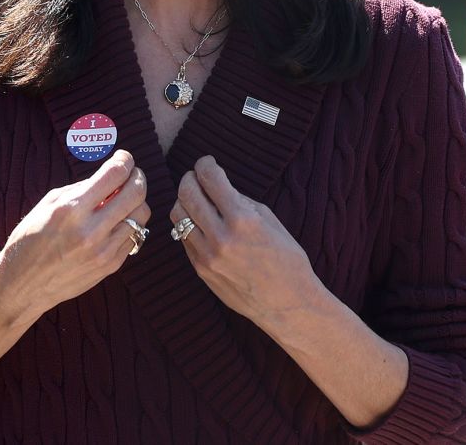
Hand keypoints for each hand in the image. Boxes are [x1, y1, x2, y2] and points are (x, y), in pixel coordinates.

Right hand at [0, 149, 149, 316]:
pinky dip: (130, 224)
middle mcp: (91, 230)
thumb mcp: (49, 204)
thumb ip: (82, 188)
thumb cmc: (30, 240)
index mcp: (71, 209)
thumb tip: (110, 176)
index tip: (124, 158)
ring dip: (136, 202)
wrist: (22, 284)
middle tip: (132, 174)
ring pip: (141, 215)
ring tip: (125, 200)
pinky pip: (135, 237)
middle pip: (136, 193)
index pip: (114, 174)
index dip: (125, 160)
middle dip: (138, 176)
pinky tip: (118, 222)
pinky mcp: (110, 266)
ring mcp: (103, 250)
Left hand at [170, 155, 319, 331]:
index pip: (210, 179)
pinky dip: (189, 224)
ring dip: (185, 201)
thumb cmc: (286, 259)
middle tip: (196, 177)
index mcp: (243, 220)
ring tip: (196, 200)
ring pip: (178, 215)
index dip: (205, 164)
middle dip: (190, 179)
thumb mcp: (269, 220)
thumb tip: (217, 184)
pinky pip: (184, 237)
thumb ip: (240, 201)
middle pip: (186, 193)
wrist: (287, 303)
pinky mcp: (200, 269)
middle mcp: (221, 237)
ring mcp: (207, 255)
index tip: (207, 163)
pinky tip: (201, 223)